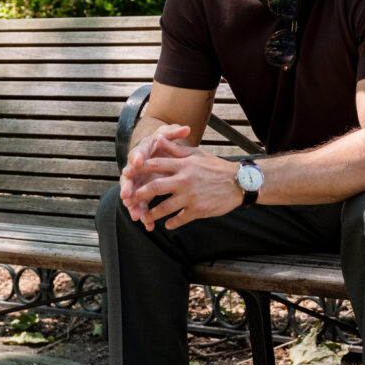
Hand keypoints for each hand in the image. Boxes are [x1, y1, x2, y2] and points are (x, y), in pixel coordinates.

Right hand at [120, 123, 189, 219]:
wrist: (156, 148)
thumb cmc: (162, 142)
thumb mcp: (167, 134)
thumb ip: (174, 133)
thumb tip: (185, 128)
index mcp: (142, 152)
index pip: (137, 154)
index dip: (137, 158)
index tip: (138, 162)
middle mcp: (136, 168)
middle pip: (128, 178)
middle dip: (127, 187)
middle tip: (127, 195)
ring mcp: (138, 181)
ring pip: (133, 195)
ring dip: (134, 205)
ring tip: (136, 215)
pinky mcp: (142, 192)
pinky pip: (141, 205)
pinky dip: (144, 214)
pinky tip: (147, 225)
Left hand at [121, 129, 242, 230]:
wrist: (238, 182)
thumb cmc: (216, 166)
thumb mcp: (196, 154)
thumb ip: (176, 150)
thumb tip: (159, 140)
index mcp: (183, 165)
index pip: (155, 165)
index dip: (138, 170)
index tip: (126, 174)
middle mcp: (184, 180)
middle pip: (154, 188)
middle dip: (139, 194)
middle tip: (128, 200)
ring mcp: (190, 196)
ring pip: (164, 207)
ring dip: (152, 213)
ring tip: (145, 217)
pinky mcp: (198, 210)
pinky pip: (179, 219)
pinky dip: (172, 223)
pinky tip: (167, 225)